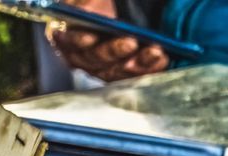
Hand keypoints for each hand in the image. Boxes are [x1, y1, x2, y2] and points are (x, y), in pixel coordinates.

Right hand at [48, 0, 168, 81]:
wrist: (120, 13)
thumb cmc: (100, 5)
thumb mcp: (92, 2)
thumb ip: (86, 5)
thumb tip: (88, 12)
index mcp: (67, 33)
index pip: (69, 41)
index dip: (77, 40)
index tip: (89, 37)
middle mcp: (82, 55)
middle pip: (96, 59)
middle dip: (114, 50)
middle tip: (131, 41)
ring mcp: (103, 68)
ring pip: (118, 71)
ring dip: (138, 62)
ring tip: (155, 51)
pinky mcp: (124, 75)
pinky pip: (136, 76)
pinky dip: (150, 68)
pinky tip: (161, 59)